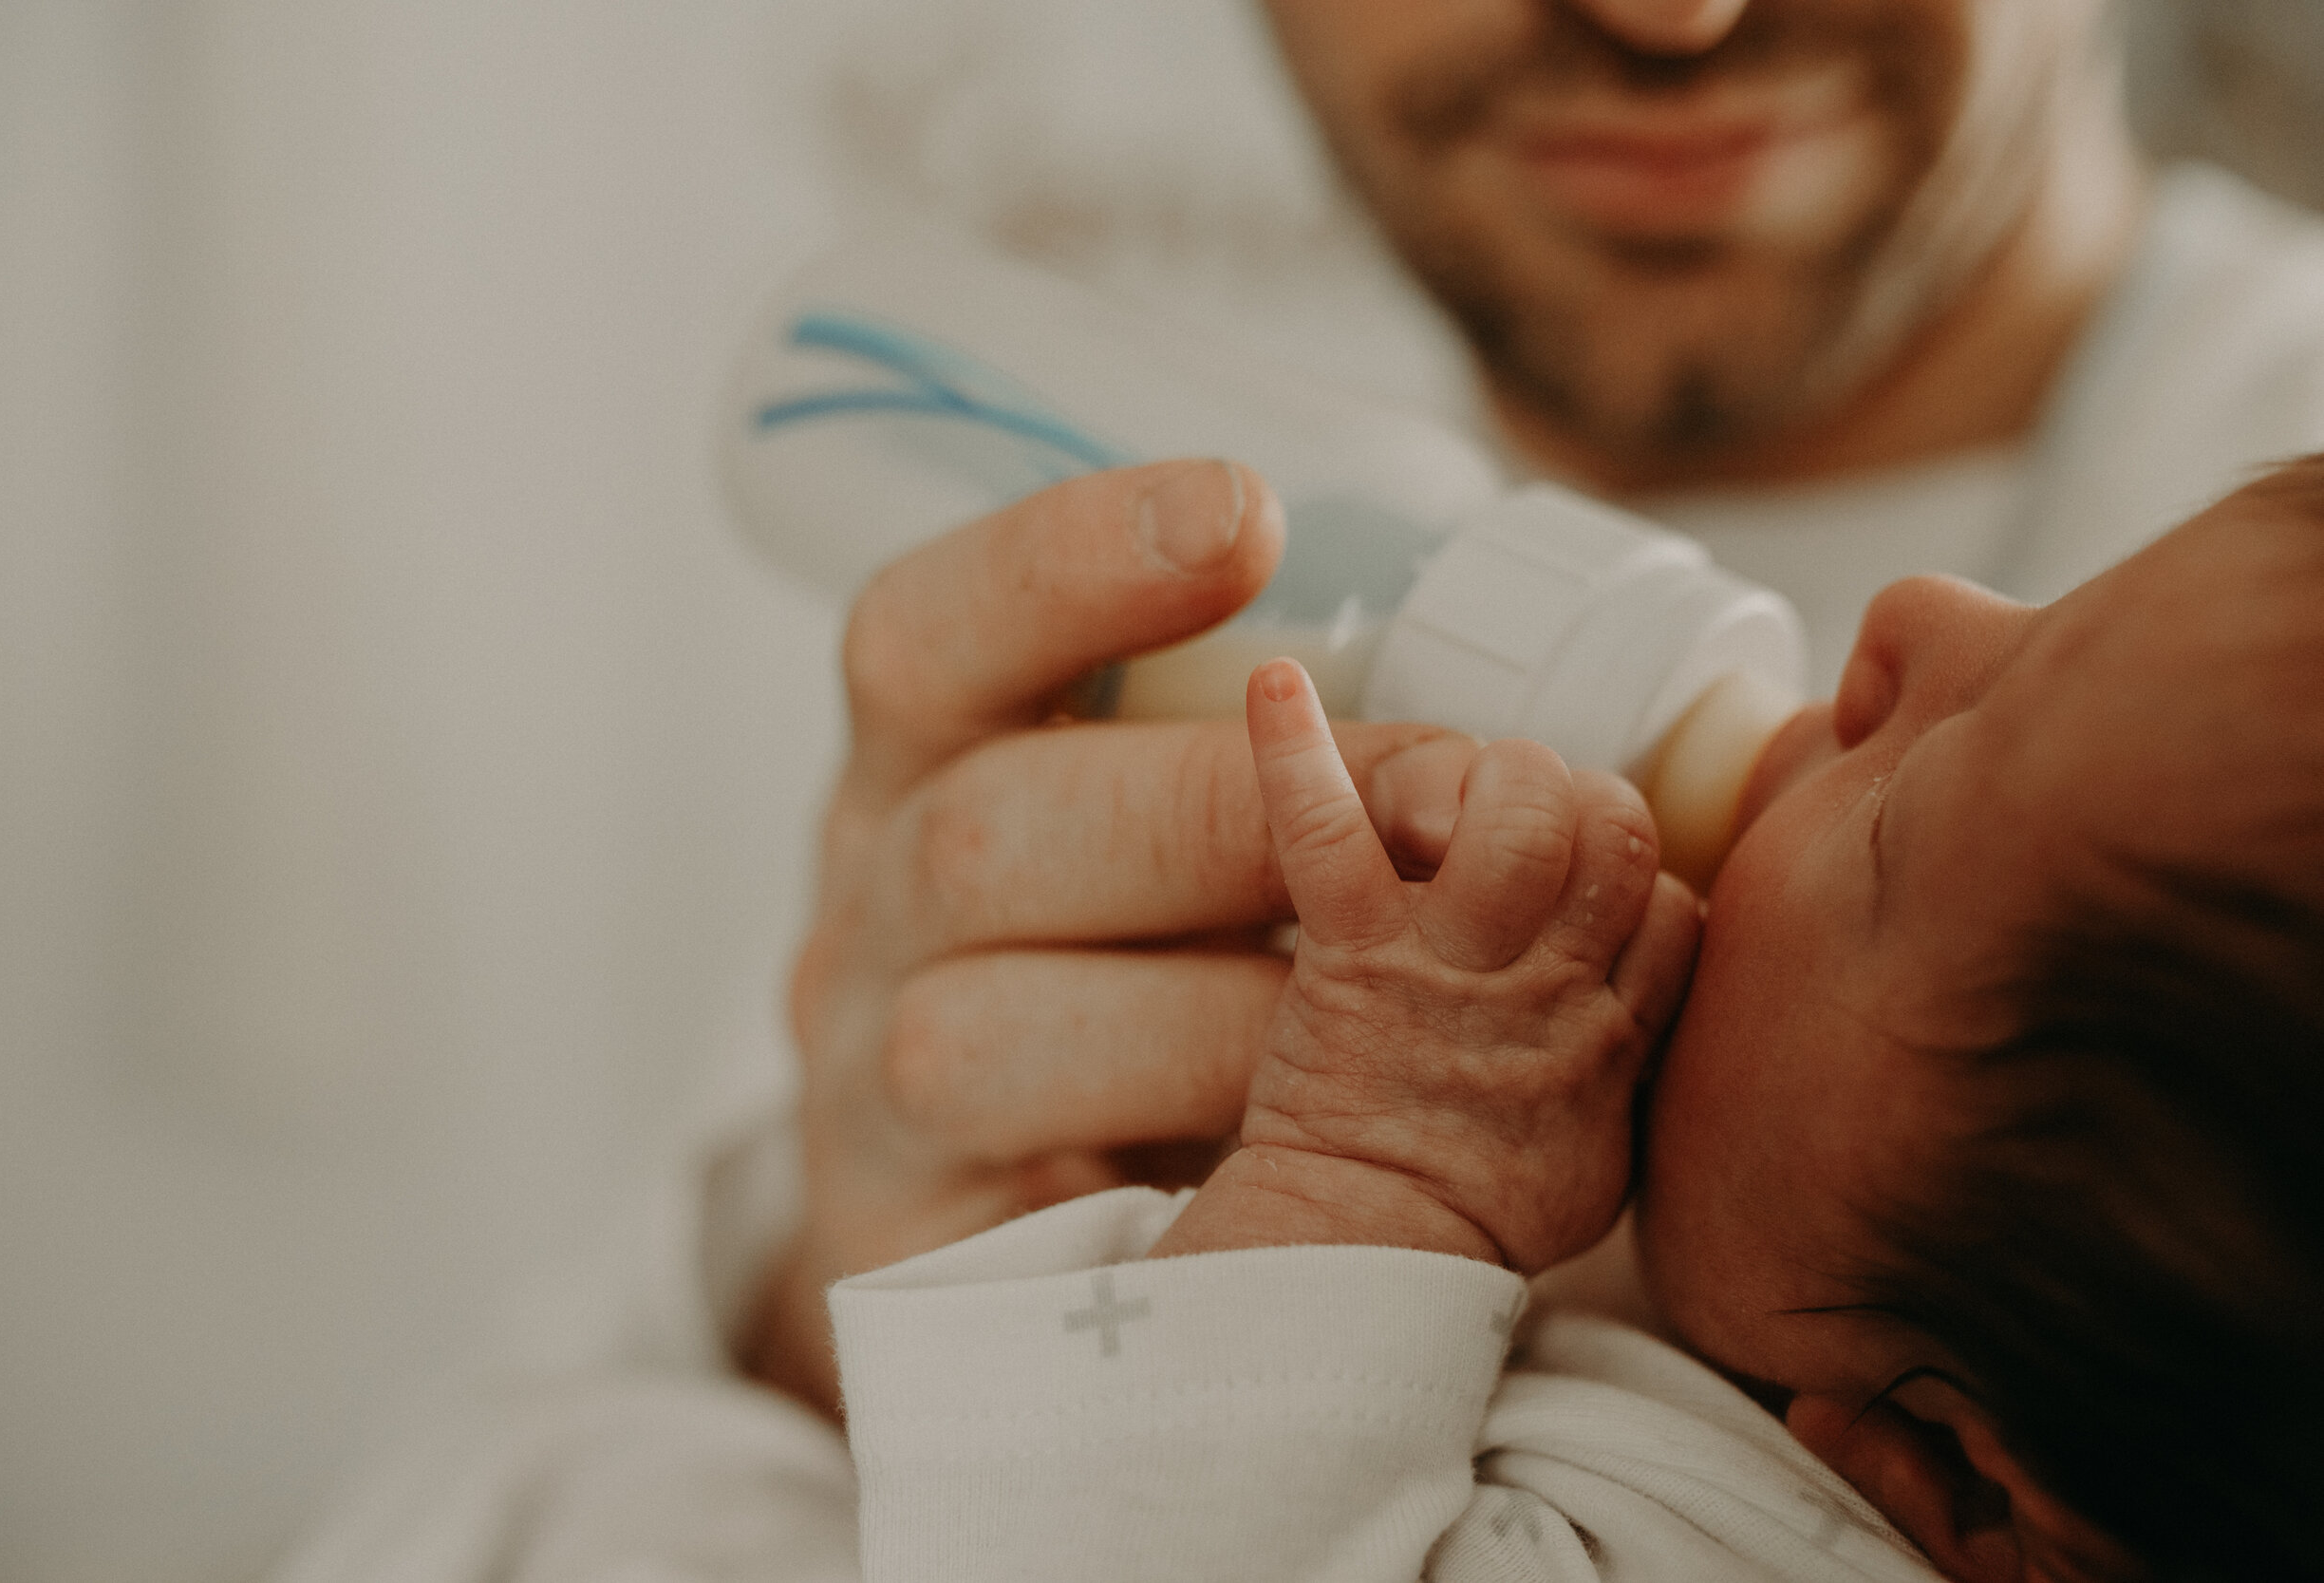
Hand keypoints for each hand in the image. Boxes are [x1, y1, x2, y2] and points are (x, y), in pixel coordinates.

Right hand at [745, 462, 1461, 1416]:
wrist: (1034, 1228)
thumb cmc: (1156, 976)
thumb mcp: (1181, 834)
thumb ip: (1277, 760)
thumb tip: (1509, 712)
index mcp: (923, 766)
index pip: (926, 634)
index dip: (1067, 563)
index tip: (1249, 514)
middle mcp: (865, 904)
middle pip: (979, 828)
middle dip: (1228, 814)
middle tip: (1445, 811)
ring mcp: (860, 1074)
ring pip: (980, 1024)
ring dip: (1228, 1012)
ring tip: (1397, 1010)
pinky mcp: (895, 1232)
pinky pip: (1026, 1194)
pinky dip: (1196, 1151)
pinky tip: (1318, 1131)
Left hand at [1152, 659, 1701, 1273]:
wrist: (1366, 1258)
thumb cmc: (1475, 1202)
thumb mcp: (1608, 1145)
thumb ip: (1639, 1048)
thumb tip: (1653, 977)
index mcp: (1613, 1028)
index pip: (1677, 905)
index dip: (1637, 887)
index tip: (1586, 909)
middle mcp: (1546, 983)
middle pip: (1615, 829)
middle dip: (1580, 803)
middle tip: (1521, 837)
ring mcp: (1451, 964)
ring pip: (1520, 812)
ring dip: (1493, 779)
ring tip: (1454, 806)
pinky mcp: (1353, 958)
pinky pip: (1332, 834)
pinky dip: (1297, 753)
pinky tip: (1274, 684)